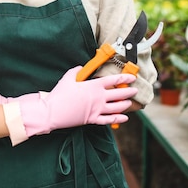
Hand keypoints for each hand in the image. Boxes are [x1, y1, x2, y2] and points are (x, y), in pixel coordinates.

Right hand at [18, 66, 136, 135]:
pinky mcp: (93, 119)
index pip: (113, 80)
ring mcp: (97, 110)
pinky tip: (124, 117)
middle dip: (129, 92)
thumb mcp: (68, 77)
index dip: (124, 78)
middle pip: (119, 94)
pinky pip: (109, 120)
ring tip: (129, 103)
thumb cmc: (60, 94)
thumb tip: (82, 68)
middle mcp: (99, 98)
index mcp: (94, 86)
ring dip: (125, 105)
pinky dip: (118, 119)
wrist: (53, 112)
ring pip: (117, 108)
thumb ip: (77, 71)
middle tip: (134, 91)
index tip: (132, 77)